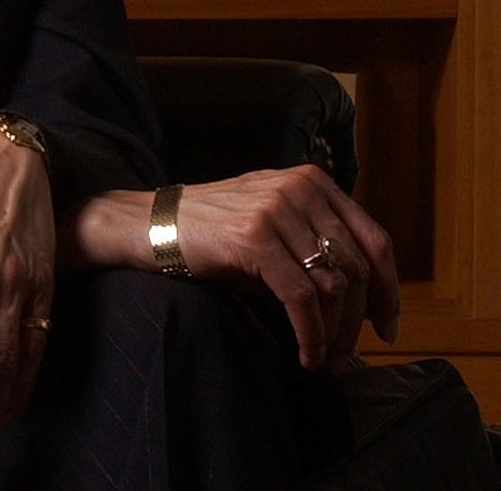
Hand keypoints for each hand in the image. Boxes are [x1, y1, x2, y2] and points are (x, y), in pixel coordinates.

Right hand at [171, 165, 399, 370]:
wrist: (151, 222)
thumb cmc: (214, 227)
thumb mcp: (274, 216)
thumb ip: (316, 235)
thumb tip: (368, 296)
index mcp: (312, 181)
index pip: (374, 240)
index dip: (390, 289)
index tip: (387, 326)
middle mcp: (299, 189)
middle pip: (357, 268)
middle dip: (360, 321)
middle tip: (350, 355)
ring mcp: (275, 211)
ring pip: (332, 287)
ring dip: (335, 334)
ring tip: (325, 359)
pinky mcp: (253, 239)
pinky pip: (301, 298)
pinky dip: (310, 333)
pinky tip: (305, 353)